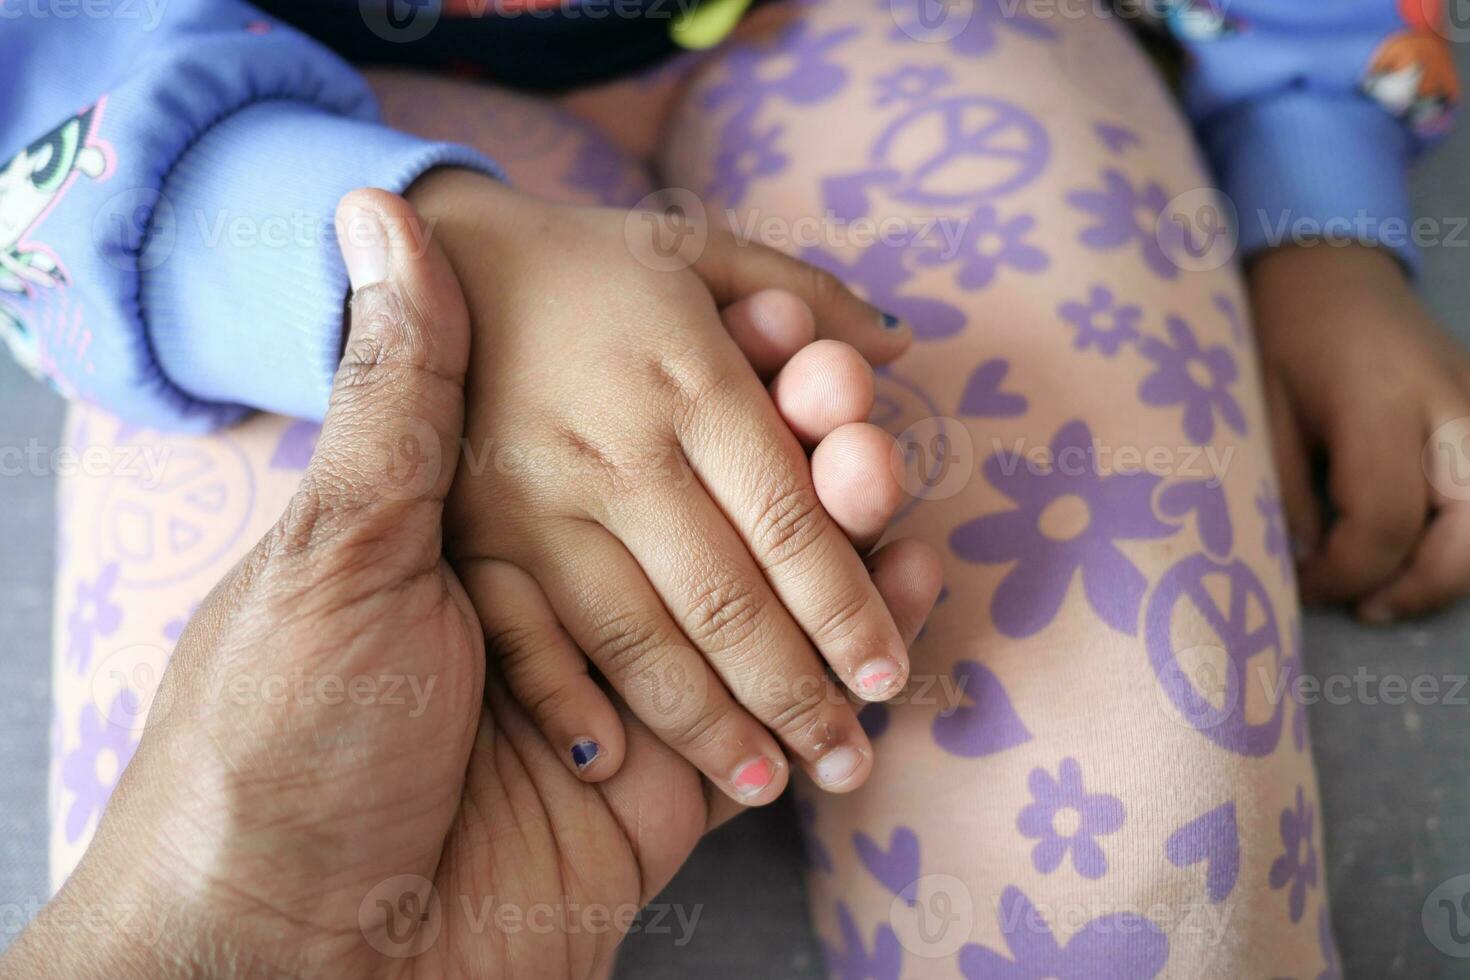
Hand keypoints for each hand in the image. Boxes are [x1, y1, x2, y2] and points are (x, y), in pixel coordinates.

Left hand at [0, 191, 936, 978]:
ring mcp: (622, 700)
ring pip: (766, 611)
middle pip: (721, 522)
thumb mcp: (333, 552)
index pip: (651, 439)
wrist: (281, 956)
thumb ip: (396, 399)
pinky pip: (776, 717)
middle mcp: (568, 600)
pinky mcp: (661, 794)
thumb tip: (374, 211)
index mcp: (494, 527)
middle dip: (805, 484)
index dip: (735, 396)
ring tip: (909, 516)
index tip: (811, 356)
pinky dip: (841, 663)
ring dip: (842, 563)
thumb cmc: (278, 741)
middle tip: (870, 442)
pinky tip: (905, 599)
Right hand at [408, 169, 938, 801]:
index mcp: (691, 377)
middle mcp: (621, 446)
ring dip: (709, 723)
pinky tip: (617, 763)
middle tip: (849, 762)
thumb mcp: (696, 248)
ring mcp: (537, 495)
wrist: (433, 252)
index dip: (849, 610)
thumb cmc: (585, 261)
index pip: (791, 522)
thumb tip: (901, 342)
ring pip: (637, 633)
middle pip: (728, 597)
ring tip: (769, 783)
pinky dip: (568, 699)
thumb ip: (800, 290)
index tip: (890, 678)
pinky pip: (521, 630)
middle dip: (798, 692)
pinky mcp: (468, 530)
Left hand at [1252, 243, 1469, 621]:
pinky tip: (1416, 553)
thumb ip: (1283, 489)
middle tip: (1363, 608)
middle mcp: (1450, 407)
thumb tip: (1307, 564)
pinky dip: (1463, 536)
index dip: (1345, 574)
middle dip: (1418, 586)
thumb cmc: (1281, 333)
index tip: (1300, 585)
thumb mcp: (1259, 407)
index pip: (1386, 521)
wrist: (1327, 266)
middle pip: (1469, 529)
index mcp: (1382, 402)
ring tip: (1388, 593)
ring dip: (1451, 571)